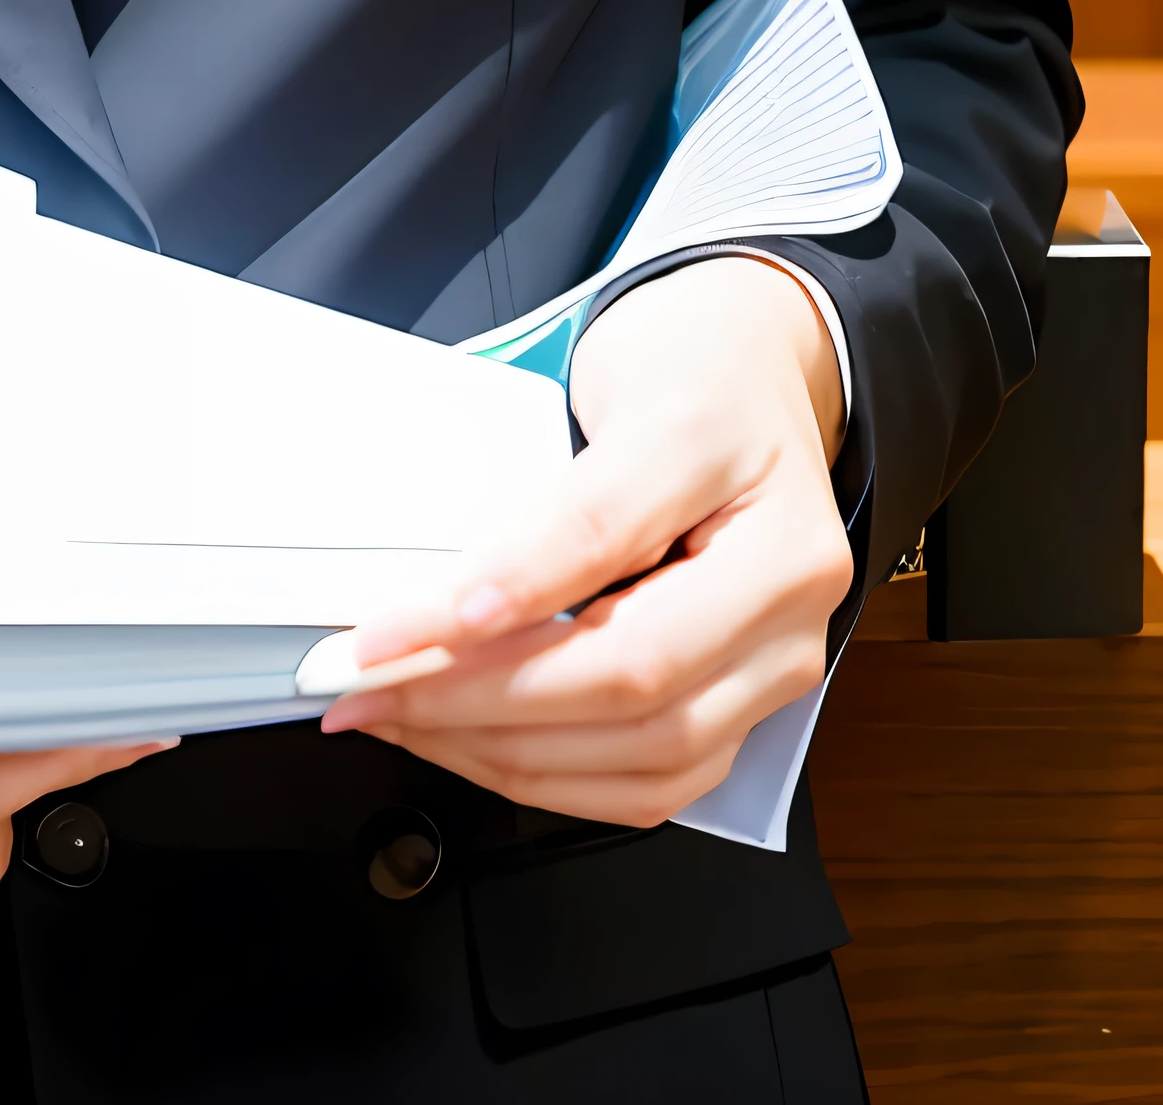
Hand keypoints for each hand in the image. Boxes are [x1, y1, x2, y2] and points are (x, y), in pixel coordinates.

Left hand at [317, 257, 853, 827]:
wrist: (753, 376)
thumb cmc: (692, 375)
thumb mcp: (619, 386)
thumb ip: (550, 501)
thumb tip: (451, 599)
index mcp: (761, 487)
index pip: (611, 547)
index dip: (498, 593)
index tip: (395, 628)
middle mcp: (790, 595)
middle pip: (635, 681)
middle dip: (481, 700)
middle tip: (372, 687)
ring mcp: (778, 666)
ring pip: (644, 758)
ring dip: (503, 754)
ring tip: (404, 717)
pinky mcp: (744, 714)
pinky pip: (652, 787)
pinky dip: (552, 781)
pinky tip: (474, 746)